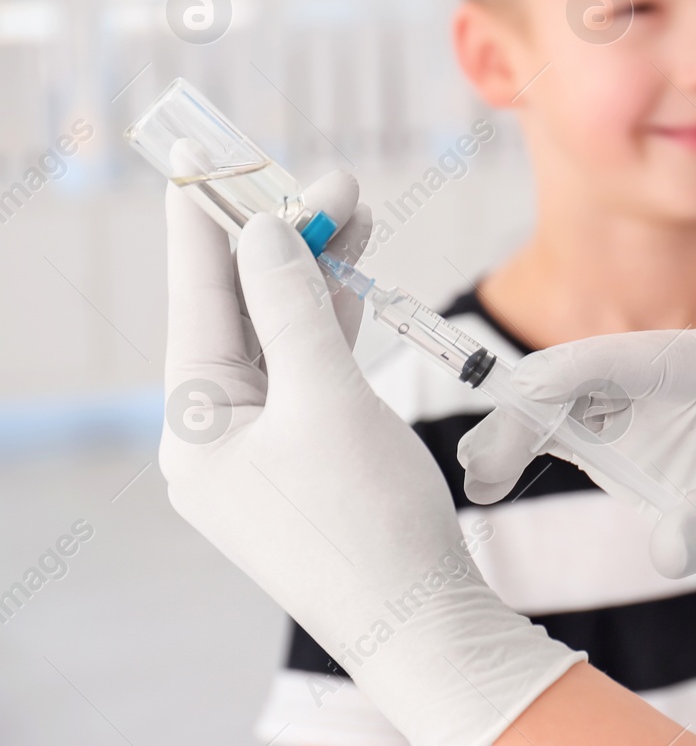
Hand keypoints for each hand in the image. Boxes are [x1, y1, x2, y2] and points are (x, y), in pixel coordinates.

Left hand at [159, 172, 579, 745]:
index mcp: (196, 425)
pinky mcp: (307, 460)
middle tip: (330, 181)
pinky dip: (330, 325)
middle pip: (240, 312)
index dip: (207, 220)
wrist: (421, 620)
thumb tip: (264, 230)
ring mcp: (263, 450)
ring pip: (280, 338)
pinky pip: (308, 373)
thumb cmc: (367, 517)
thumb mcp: (326, 399)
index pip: (197, 297)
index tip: (205, 152)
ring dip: (313, 277)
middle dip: (283, 242)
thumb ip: (292, 307)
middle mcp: (216, 435)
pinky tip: (351, 281)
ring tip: (351, 212)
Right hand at [458, 320, 695, 695]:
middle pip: (586, 380)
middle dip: (528, 413)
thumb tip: (664, 549)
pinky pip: (581, 441)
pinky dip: (539, 454)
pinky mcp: (650, 448)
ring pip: (573, 409)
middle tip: (483, 467)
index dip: (563, 377)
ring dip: (523, 434)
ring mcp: (661, 410)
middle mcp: (681, 373)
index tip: (513, 405)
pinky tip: (499, 478)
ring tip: (479, 477)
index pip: (627, 359)